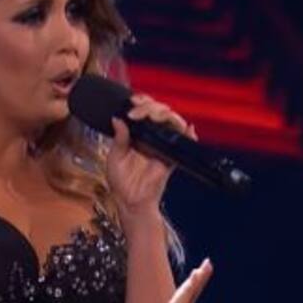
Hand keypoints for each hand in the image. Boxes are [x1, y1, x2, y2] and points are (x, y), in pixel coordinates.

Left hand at [106, 94, 197, 221]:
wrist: (130, 201)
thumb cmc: (121, 181)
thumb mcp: (114, 156)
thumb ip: (119, 138)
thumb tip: (118, 118)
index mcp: (138, 134)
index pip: (145, 110)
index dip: (141, 102)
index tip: (132, 102)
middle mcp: (152, 137)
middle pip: (160, 111)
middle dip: (149, 106)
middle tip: (135, 112)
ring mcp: (163, 145)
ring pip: (172, 121)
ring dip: (164, 114)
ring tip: (151, 116)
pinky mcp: (172, 157)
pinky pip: (184, 142)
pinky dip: (188, 133)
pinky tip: (186, 128)